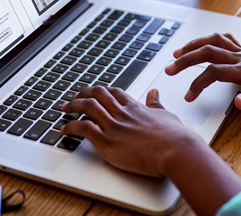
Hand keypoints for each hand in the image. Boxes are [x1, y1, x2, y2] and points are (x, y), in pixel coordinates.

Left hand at [61, 86, 201, 177]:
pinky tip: (64, 129)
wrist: (175, 150)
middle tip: (75, 97)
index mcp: (135, 107)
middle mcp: (122, 113)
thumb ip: (156, 104)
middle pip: (97, 95)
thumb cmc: (174, 137)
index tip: (93, 92)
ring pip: (87, 107)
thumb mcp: (166, 115)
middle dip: (83, 94)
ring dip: (72, 106)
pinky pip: (83, 128)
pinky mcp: (107, 141)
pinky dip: (70, 127)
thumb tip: (154, 93)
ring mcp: (113, 126)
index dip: (101, 91)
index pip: (114, 93)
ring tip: (65, 108)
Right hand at [166, 33, 240, 110]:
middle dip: (185, 60)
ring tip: (176, 53)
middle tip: (168, 70)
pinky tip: (200, 44)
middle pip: (207, 52)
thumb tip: (237, 104)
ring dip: (192, 46)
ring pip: (212, 42)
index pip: (215, 72)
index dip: (198, 82)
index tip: (188, 95)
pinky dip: (208, 39)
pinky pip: (222, 39)